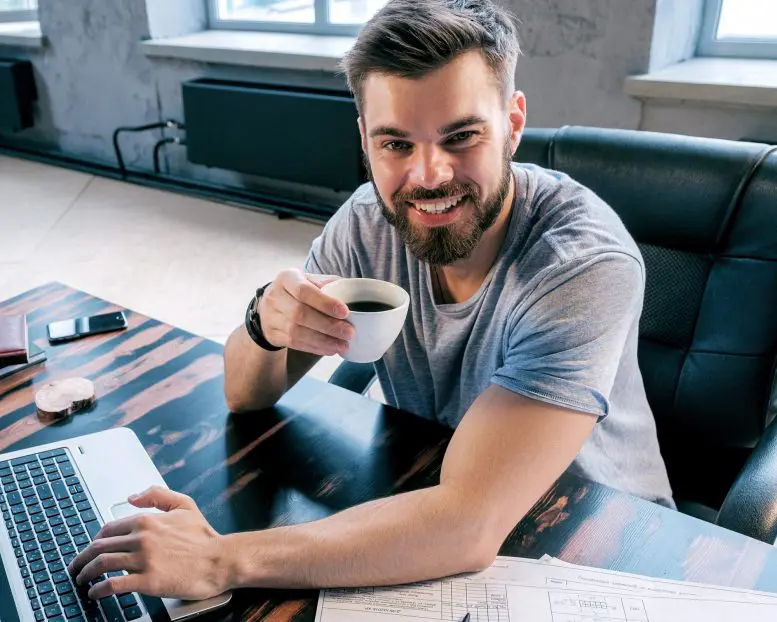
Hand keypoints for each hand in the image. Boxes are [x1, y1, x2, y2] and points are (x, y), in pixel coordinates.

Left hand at [67, 486, 228, 599]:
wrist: (219, 560)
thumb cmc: (204, 537)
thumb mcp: (184, 505)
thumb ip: (157, 495)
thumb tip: (132, 497)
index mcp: (147, 520)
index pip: (108, 529)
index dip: (94, 540)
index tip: (91, 549)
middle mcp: (142, 538)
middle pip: (99, 547)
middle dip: (82, 558)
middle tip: (77, 566)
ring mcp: (143, 560)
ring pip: (101, 564)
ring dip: (85, 573)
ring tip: (81, 580)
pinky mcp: (147, 581)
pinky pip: (113, 585)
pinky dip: (98, 590)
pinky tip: (95, 594)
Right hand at [259, 269, 353, 355]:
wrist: (270, 305)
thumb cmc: (298, 290)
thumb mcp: (310, 280)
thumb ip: (329, 284)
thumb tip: (352, 292)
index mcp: (287, 278)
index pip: (304, 291)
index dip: (325, 303)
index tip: (345, 312)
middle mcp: (275, 296)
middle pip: (300, 314)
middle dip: (328, 325)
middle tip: (349, 333)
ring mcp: (270, 317)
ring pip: (297, 332)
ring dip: (324, 341)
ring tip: (343, 345)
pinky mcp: (272, 334)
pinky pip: (295, 344)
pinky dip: (315, 348)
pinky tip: (331, 349)